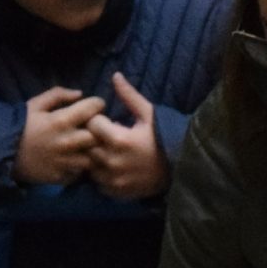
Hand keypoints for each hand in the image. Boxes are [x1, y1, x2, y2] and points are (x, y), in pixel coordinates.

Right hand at [15, 87, 104, 185]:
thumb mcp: (35, 104)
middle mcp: (67, 142)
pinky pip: (81, 173)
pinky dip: (81, 167)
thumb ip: (58, 94)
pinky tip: (76, 160)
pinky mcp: (61, 177)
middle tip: (95, 127)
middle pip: (99, 135)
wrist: (3, 154)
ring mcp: (65, 162)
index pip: (94, 108)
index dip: (97, 104)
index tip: (94, 107)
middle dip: (100, 129)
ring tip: (87, 146)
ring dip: (92, 150)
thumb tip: (80, 93)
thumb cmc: (21, 126)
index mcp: (61, 121)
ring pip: (93, 157)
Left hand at [85, 74, 166, 200]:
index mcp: (119, 139)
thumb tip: (115, 75)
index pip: (91, 124)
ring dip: (94, 157)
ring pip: (88, 165)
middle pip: (86, 146)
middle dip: (92, 138)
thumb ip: (129, 96)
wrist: (181, 167)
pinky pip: (97, 182)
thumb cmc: (164, 137)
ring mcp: (112, 179)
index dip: (96, 120)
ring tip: (107, 151)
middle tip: (104, 136)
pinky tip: (112, 166)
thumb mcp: (149, 113)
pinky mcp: (115, 192)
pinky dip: (101, 174)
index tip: (105, 120)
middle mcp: (111, 161)